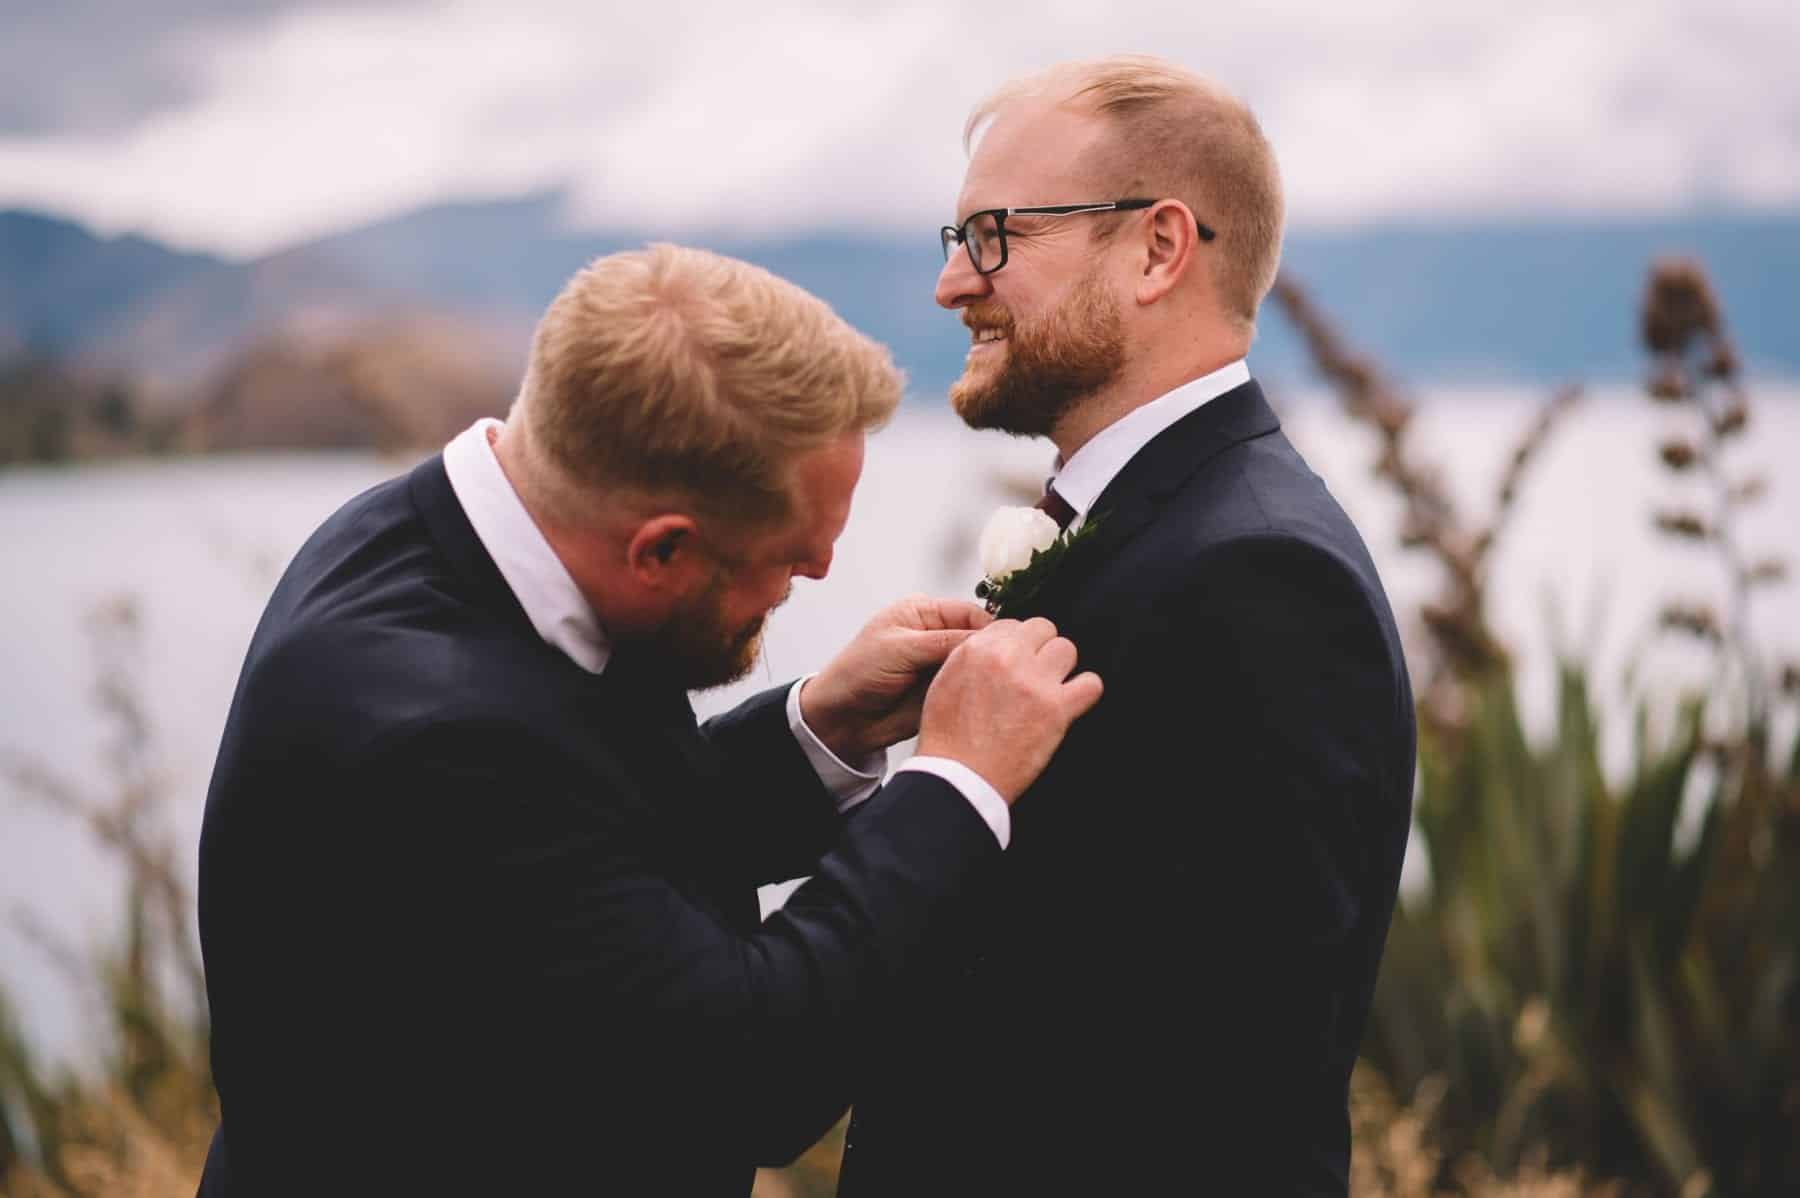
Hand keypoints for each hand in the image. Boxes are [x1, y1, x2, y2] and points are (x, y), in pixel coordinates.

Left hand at [800, 596, 993, 760]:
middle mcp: (936, 635)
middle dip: (992, 652)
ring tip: (1002, 684)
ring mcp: (941, 663)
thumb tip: (985, 639)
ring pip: (978, 665)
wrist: (842, 718)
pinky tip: (989, 698)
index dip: (990, 628)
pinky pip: (971, 688)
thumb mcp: (899, 648)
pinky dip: (980, 693)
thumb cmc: (856, 673)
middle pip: (978, 638)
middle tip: (1008, 666)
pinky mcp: (945, 689)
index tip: (1009, 643)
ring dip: (987, 674)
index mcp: (923, 612)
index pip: (970, 613)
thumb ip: (943, 641)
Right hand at [914, 617, 1102, 803]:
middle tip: (1035, 673)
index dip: (1017, 643)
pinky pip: (1091, 684)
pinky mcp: (1057, 709)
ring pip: (1067, 650)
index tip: (1018, 660)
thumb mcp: (944, 682)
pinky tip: (1072, 701)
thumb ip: (971, 656)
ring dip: (1061, 668)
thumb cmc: (948, 738)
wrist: (959, 776)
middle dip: (1041, 649)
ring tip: (1051, 688)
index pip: (1012, 623)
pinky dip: (1085, 691)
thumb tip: (994, 646)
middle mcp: (1007, 658)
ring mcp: (1034, 682)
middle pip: (1043, 629)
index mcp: (977, 649)